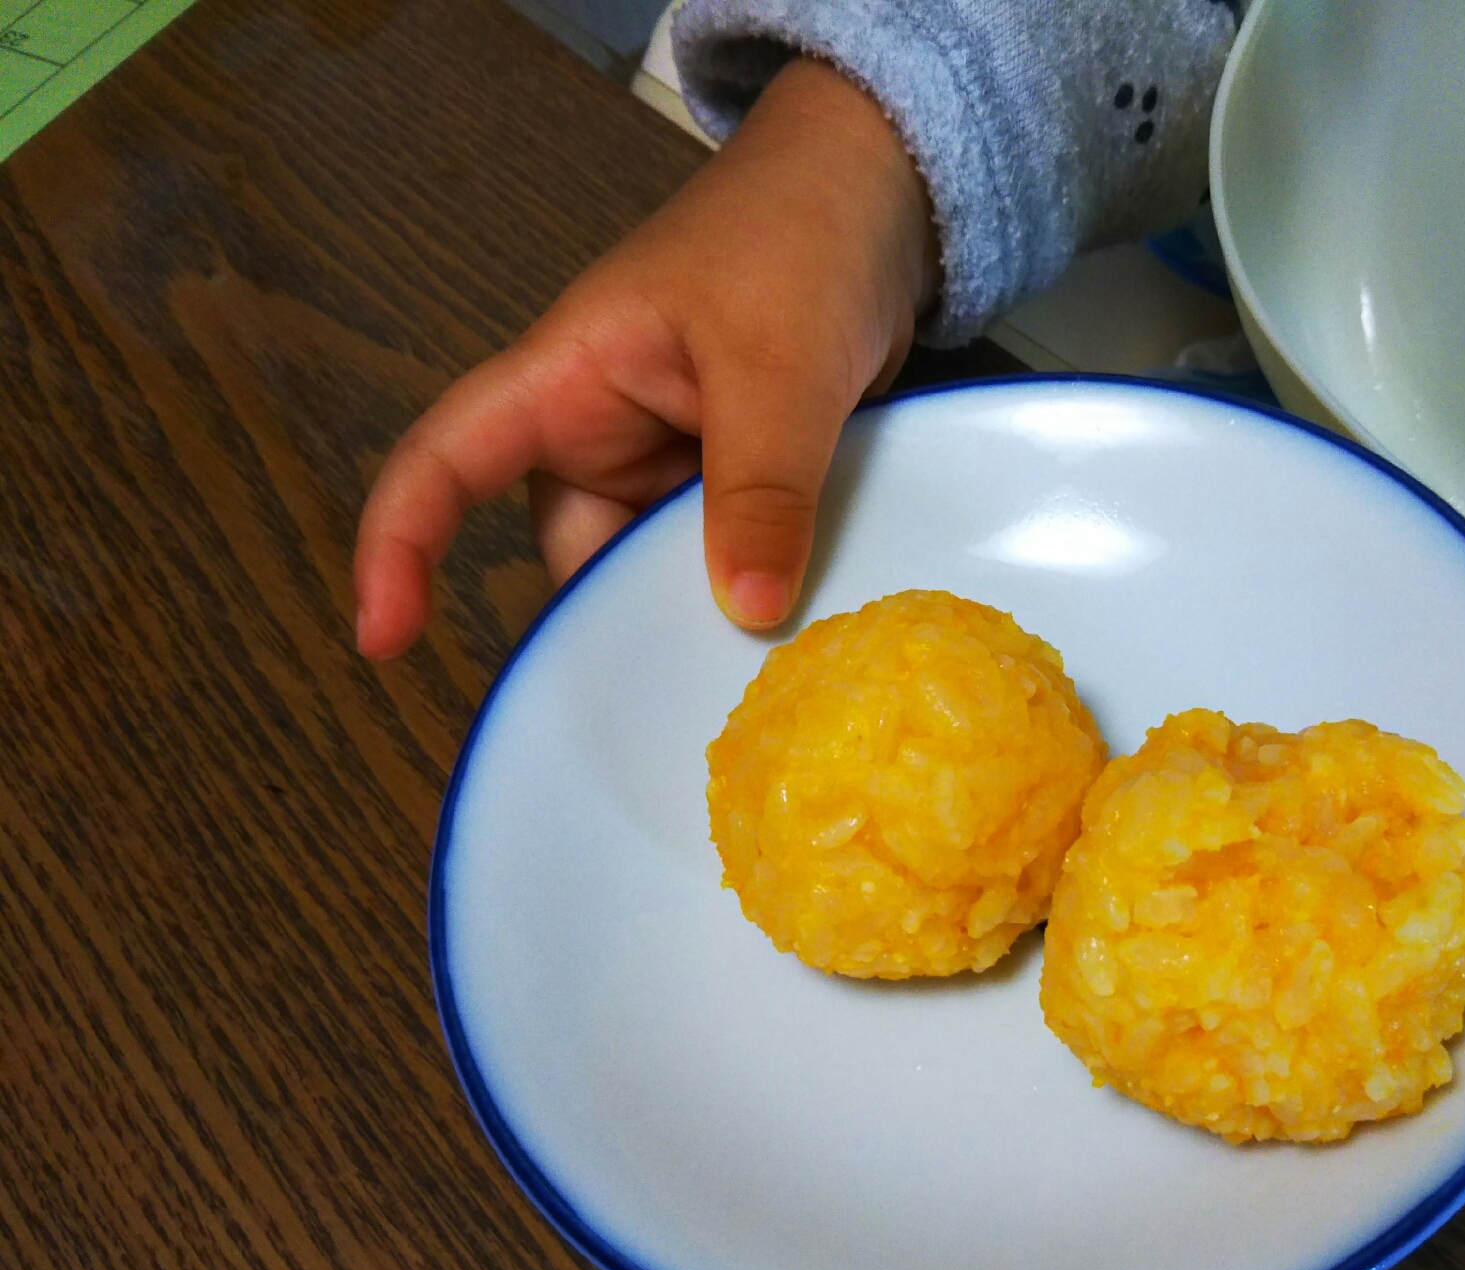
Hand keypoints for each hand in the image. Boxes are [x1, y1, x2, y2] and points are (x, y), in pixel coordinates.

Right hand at [353, 58, 939, 657]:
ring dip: (701, 608)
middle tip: (687, 684)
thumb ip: (761, 488)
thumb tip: (746, 612)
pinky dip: (753, 585)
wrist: (882, 189)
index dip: (398, 548)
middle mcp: (604, 431)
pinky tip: (800, 624)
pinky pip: (723, 553)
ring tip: (761, 657)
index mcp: (568, 381)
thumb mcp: (781, 365)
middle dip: (618, 621)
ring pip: (655, 567)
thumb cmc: (800, 238)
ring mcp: (672, 459)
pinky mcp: (736, 478)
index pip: (445, 463)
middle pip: (575, 553)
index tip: (382, 642)